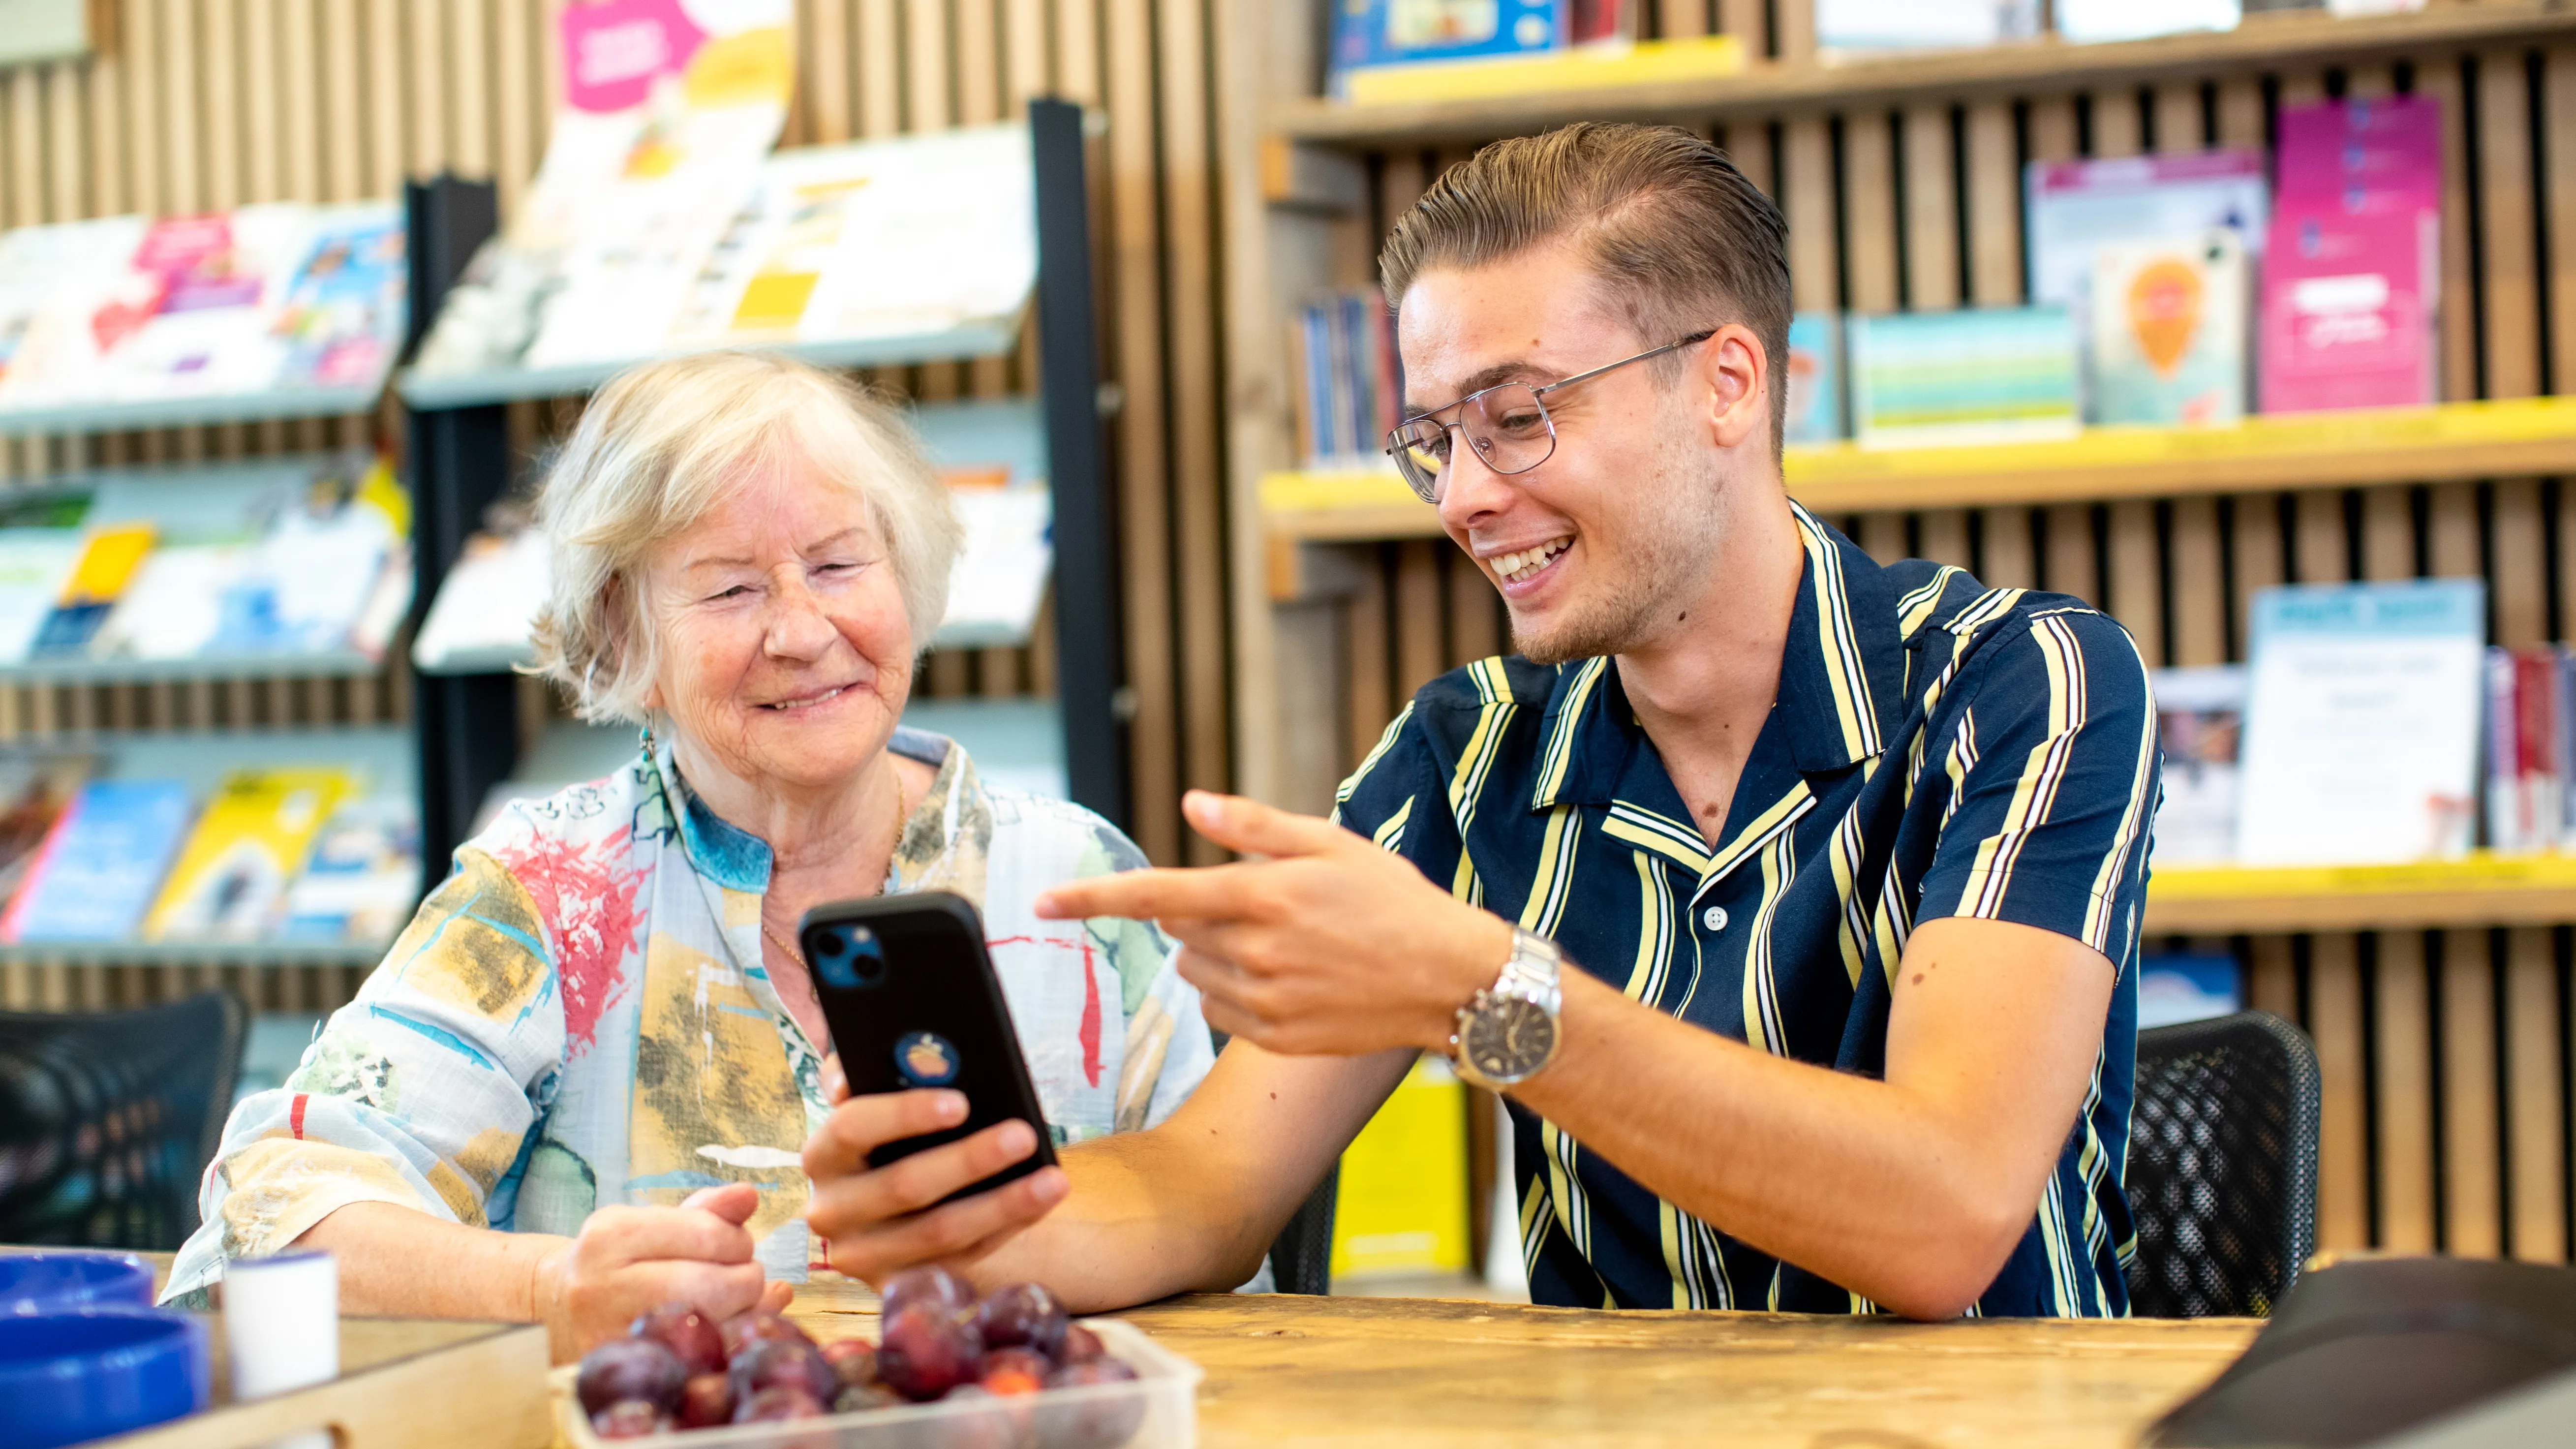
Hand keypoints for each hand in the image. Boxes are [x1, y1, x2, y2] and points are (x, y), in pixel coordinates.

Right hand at [531, 1182, 792, 1359]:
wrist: (560, 1309)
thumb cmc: (621, 1260)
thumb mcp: (655, 1224)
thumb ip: (708, 1210)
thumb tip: (749, 1195)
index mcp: (610, 1234)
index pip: (707, 1234)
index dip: (738, 1240)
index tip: (736, 1245)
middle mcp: (601, 1285)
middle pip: (711, 1285)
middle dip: (745, 1280)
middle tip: (741, 1277)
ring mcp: (608, 1336)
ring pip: (711, 1328)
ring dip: (743, 1315)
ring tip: (732, 1303)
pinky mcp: (625, 1373)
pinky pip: (700, 1362)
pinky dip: (729, 1346)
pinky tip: (727, 1332)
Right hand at [800, 1054, 1068, 1284]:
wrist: (880, 1204)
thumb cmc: (887, 1136)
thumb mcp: (873, 1100)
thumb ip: (875, 1071)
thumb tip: (909, 1053)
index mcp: (822, 1154)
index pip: (852, 1128)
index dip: (905, 1114)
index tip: (961, 1103)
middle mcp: (830, 1211)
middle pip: (904, 1186)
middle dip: (970, 1160)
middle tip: (1023, 1135)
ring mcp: (862, 1257)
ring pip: (939, 1233)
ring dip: (1002, 1204)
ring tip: (1053, 1180)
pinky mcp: (896, 1286)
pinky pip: (960, 1259)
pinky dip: (1005, 1229)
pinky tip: (1040, 1202)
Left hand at [1033, 790, 1513, 1056]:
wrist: (1451, 981)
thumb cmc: (1395, 901)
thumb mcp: (1331, 844)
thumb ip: (1254, 826)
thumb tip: (1191, 805)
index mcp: (1262, 895)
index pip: (1154, 897)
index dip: (1091, 899)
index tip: (1041, 902)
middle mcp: (1254, 952)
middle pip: (1179, 931)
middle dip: (1203, 913)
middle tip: (1269, 904)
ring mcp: (1263, 1001)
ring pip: (1197, 971)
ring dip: (1219, 953)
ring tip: (1289, 944)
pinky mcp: (1275, 1038)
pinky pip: (1220, 1010)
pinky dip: (1237, 991)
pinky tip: (1291, 979)